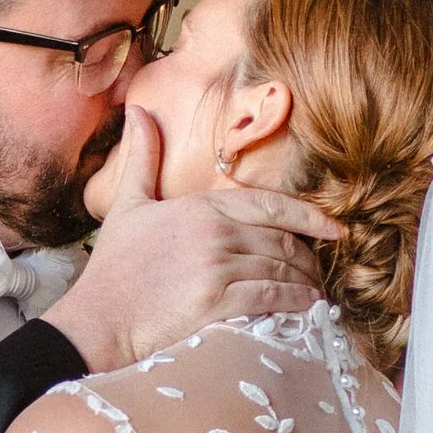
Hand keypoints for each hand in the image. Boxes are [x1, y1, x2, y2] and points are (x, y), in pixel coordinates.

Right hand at [44, 108, 343, 375]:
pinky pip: (271, 296)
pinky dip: (295, 301)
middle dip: (308, 257)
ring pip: (281, 269)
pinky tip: (306, 306)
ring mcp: (217, 266)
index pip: (271, 205)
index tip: (334, 228)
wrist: (98, 320)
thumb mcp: (128, 205)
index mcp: (201, 206)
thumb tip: (138, 112)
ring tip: (316, 293)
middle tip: (321, 271)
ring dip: (306, 282)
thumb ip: (142, 158)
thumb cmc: (113, 268)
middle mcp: (214, 231)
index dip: (309, 216)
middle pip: (282, 240)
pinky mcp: (217, 301)